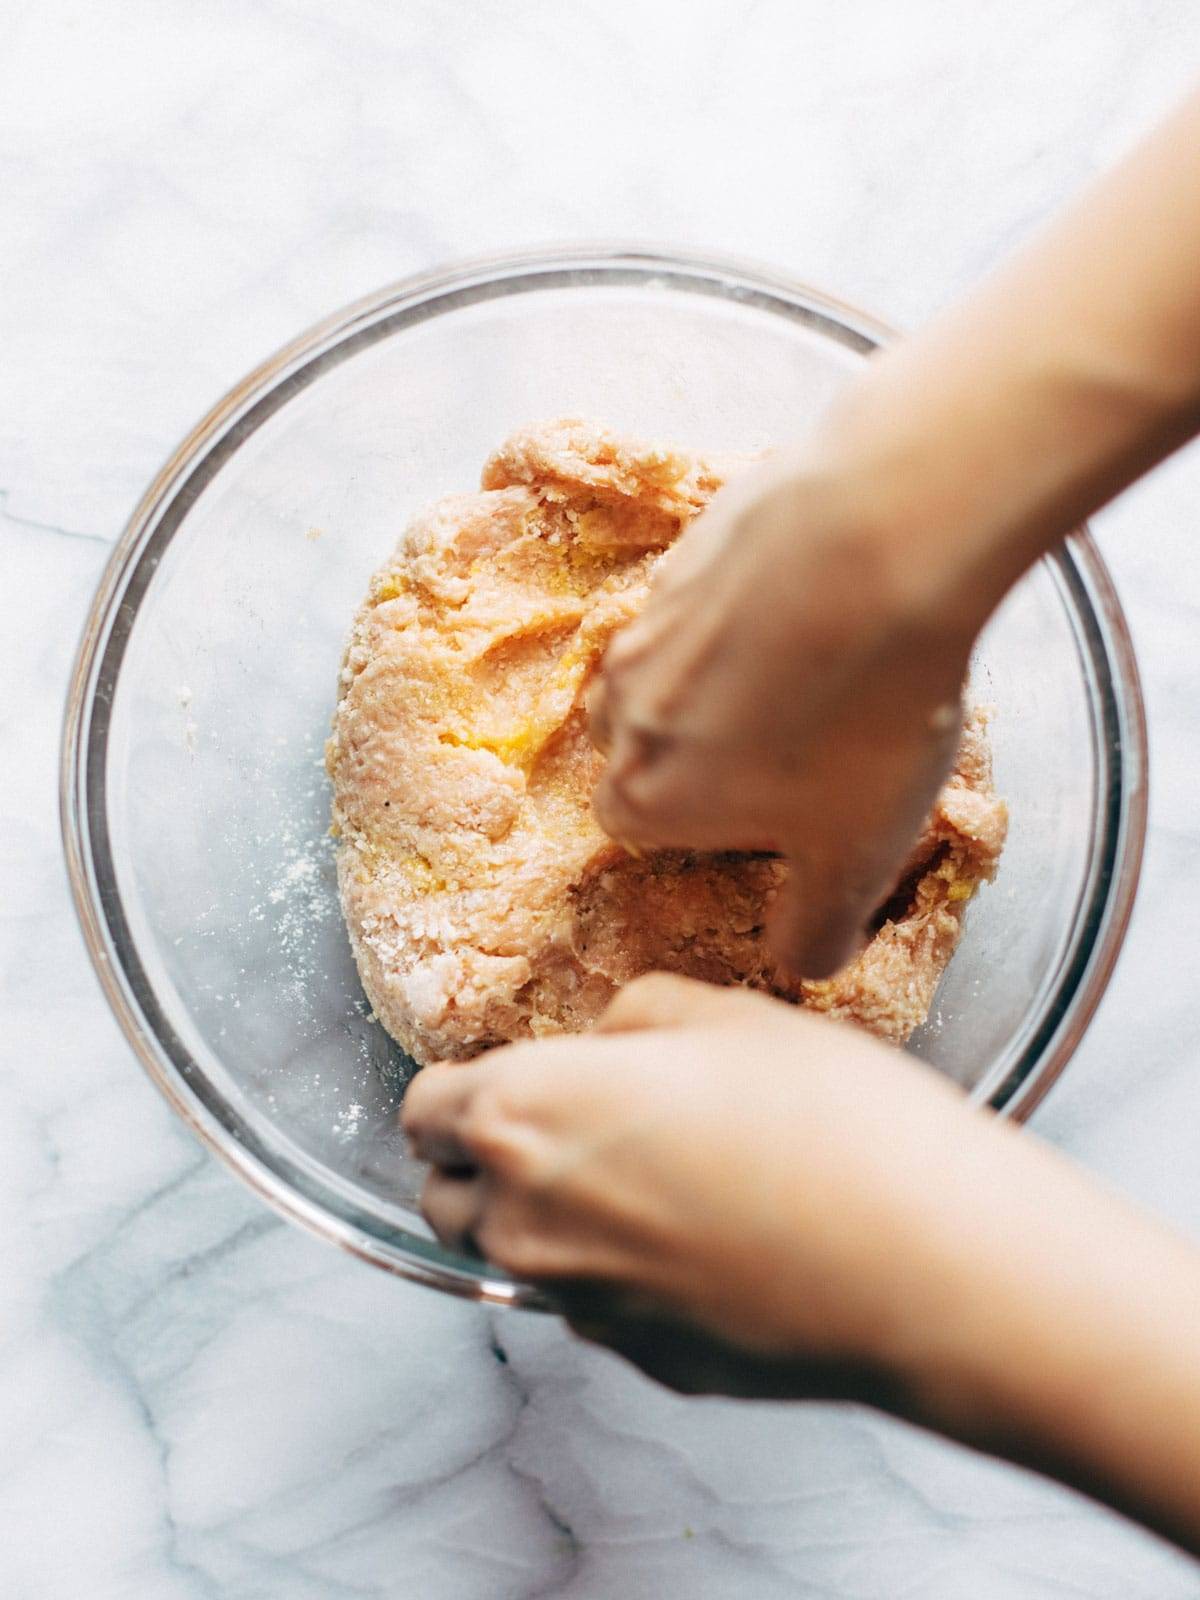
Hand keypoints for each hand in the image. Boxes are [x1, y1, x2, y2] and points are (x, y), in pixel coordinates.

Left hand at [402, 973, 988, 1398]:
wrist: (927, 1263)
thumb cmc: (829, 1122)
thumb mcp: (725, 1015)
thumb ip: (635, 1016)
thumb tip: (612, 1039)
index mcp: (524, 1115)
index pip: (423, 1109)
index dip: (459, 1087)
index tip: (503, 1075)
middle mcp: (526, 1223)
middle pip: (447, 1198)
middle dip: (481, 1163)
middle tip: (562, 1127)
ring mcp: (579, 1306)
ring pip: (512, 1261)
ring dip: (541, 1220)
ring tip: (634, 1181)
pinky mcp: (641, 1361)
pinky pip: (591, 1306)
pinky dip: (614, 1273)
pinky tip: (698, 1239)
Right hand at [587, 450, 979, 978]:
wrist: (881, 538)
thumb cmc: (864, 716)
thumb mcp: (858, 857)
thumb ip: (815, 931)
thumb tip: (799, 967)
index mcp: (645, 794)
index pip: (640, 830)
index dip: (709, 827)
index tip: (775, 813)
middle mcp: (623, 705)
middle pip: (647, 746)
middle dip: (704, 753)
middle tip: (801, 745)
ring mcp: (649, 617)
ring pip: (671, 669)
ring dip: (724, 681)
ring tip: (820, 674)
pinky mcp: (687, 546)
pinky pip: (705, 599)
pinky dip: (748, 612)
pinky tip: (824, 607)